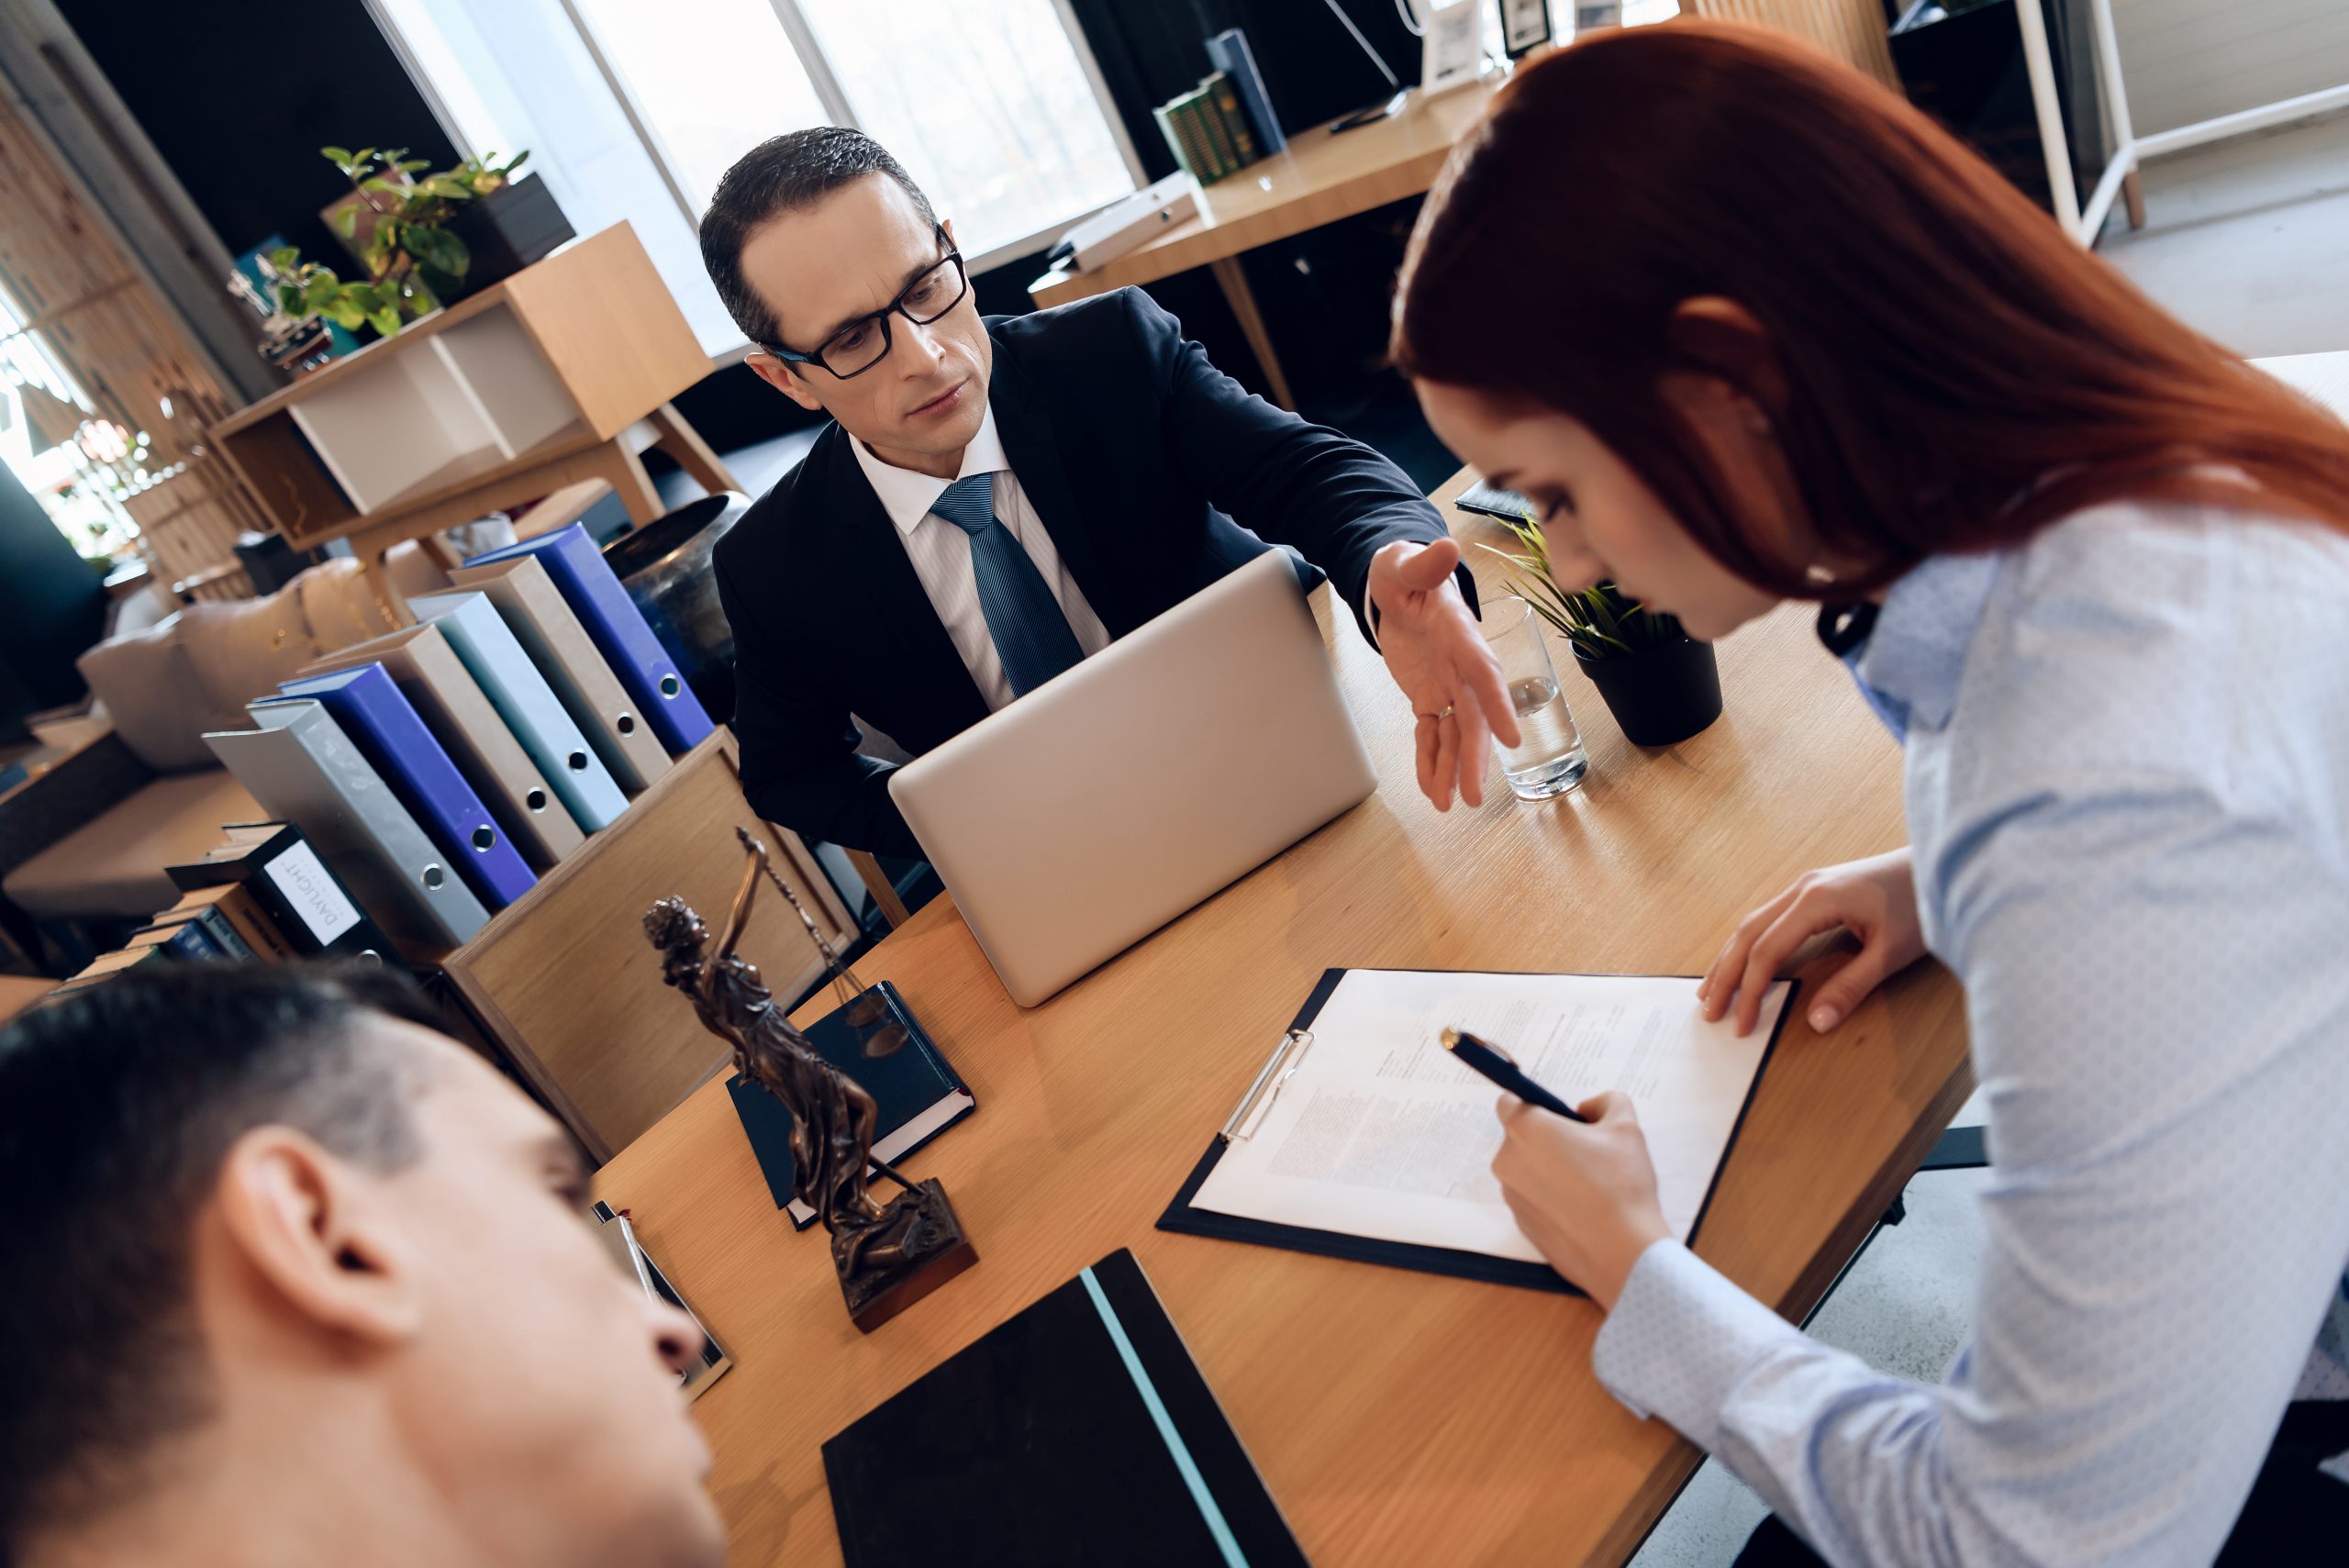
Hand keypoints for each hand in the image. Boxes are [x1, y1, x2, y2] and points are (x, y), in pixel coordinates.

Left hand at [1368, 538, 1520, 810]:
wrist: (1399, 584)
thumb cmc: (1404, 571)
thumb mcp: (1404, 563)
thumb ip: (1423, 563)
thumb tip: (1443, 547)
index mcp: (1459, 633)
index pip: (1483, 670)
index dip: (1497, 702)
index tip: (1511, 737)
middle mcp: (1460, 664)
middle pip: (1473, 715)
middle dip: (1473, 755)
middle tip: (1472, 793)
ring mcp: (1447, 683)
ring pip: (1455, 732)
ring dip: (1453, 768)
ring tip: (1449, 804)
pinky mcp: (1429, 694)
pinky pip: (1431, 732)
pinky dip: (1429, 760)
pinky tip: (1430, 789)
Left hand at [1490, 1090, 1669, 1308]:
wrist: (1621, 1252)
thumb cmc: (1621, 1185)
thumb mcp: (1625, 1126)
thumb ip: (1606, 1102)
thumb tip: (1588, 1108)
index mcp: (1525, 1129)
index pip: (1509, 1101)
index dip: (1536, 1104)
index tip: (1561, 1117)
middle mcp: (1507, 1160)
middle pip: (1521, 1138)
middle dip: (1548, 1139)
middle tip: (1587, 1151)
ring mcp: (1511, 1196)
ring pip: (1527, 1170)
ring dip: (1549, 1170)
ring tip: (1590, 1184)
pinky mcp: (1521, 1224)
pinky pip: (1533, 1199)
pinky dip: (1551, 1198)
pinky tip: (1583, 1208)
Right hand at [1699, 847, 1925, 1036]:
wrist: (1940, 865)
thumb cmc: (1920, 904)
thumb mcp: (1890, 953)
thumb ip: (1851, 987)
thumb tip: (1815, 1023)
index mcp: (1816, 900)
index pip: (1766, 950)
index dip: (1749, 990)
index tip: (1741, 1024)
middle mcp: (1802, 888)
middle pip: (1746, 934)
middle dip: (1724, 975)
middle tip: (1708, 1011)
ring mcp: (1805, 885)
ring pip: (1751, 923)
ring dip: (1729, 957)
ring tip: (1711, 990)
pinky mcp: (1813, 889)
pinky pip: (1767, 917)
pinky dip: (1747, 944)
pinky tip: (1742, 961)